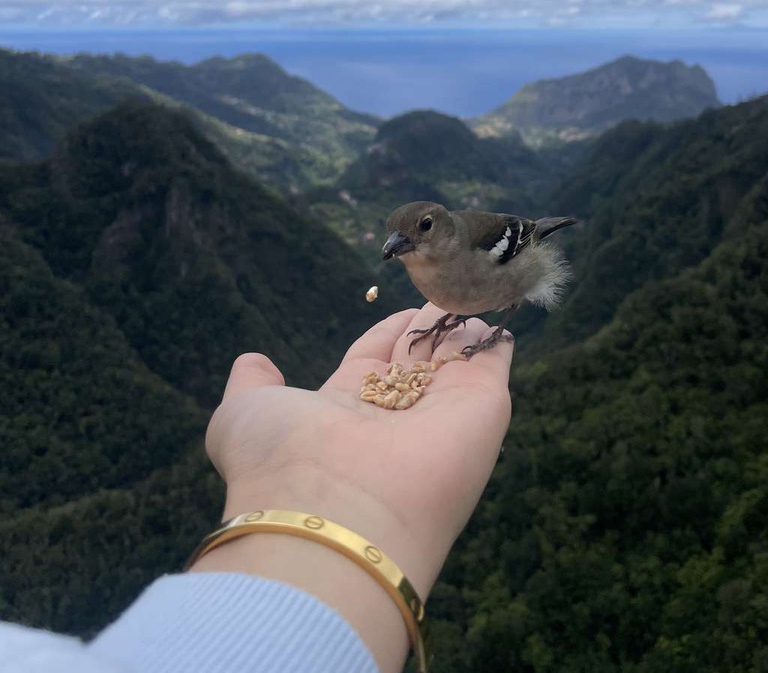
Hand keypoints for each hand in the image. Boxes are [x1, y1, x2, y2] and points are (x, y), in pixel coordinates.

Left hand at [194, 304, 512, 671]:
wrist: (336, 515)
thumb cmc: (283, 462)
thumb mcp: (244, 416)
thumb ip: (251, 387)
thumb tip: (253, 362)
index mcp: (346, 412)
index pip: (375, 359)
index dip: (386, 331)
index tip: (400, 308)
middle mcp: (398, 415)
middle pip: (419, 358)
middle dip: (427, 324)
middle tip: (438, 283)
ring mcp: (444, 412)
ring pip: (457, 356)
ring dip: (461, 321)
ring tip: (466, 280)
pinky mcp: (484, 406)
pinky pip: (492, 359)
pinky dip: (494, 332)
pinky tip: (490, 300)